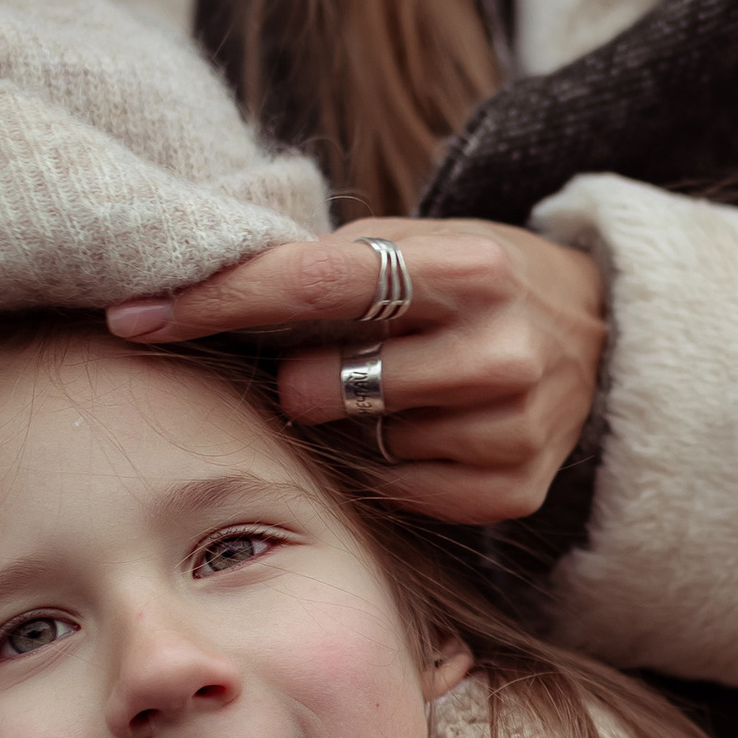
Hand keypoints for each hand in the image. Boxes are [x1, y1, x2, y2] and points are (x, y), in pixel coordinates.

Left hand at [107, 220, 604, 526]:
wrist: (601, 335)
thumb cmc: (470, 284)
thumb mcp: (414, 243)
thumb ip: (320, 266)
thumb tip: (183, 289)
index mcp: (470, 268)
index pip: (312, 286)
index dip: (216, 302)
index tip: (135, 316)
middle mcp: (501, 350)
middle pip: (323, 385)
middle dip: (297, 375)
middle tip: (323, 360)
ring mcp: (511, 429)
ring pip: (354, 446)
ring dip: (345, 423)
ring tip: (385, 393)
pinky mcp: (511, 490)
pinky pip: (393, 493)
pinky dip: (382, 464)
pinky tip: (413, 432)